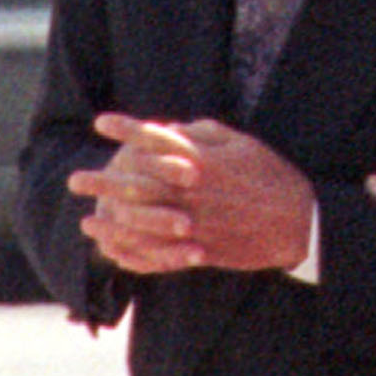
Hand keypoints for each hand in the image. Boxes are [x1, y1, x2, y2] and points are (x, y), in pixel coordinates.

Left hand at [72, 113, 313, 275]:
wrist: (299, 222)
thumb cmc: (272, 177)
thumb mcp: (243, 144)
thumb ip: (205, 134)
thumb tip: (174, 128)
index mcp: (202, 160)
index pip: (156, 140)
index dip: (127, 130)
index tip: (101, 124)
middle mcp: (192, 190)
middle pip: (139, 182)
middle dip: (104, 181)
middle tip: (76, 181)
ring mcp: (195, 221)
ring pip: (143, 221)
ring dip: (111, 221)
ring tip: (86, 219)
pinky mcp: (202, 247)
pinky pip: (162, 251)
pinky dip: (137, 252)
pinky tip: (116, 250)